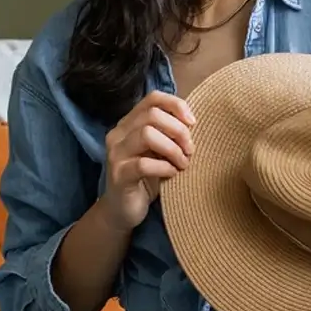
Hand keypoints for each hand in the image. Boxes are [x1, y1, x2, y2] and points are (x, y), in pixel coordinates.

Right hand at [95, 90, 194, 231]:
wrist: (123, 211)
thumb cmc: (147, 178)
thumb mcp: (159, 151)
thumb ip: (169, 134)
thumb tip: (194, 123)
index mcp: (129, 123)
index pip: (153, 98)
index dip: (176, 105)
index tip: (193, 123)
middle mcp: (118, 134)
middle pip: (152, 115)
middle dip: (179, 130)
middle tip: (190, 150)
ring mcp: (116, 154)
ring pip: (147, 134)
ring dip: (173, 149)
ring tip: (183, 163)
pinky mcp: (119, 175)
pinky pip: (144, 164)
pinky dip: (165, 167)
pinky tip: (172, 174)